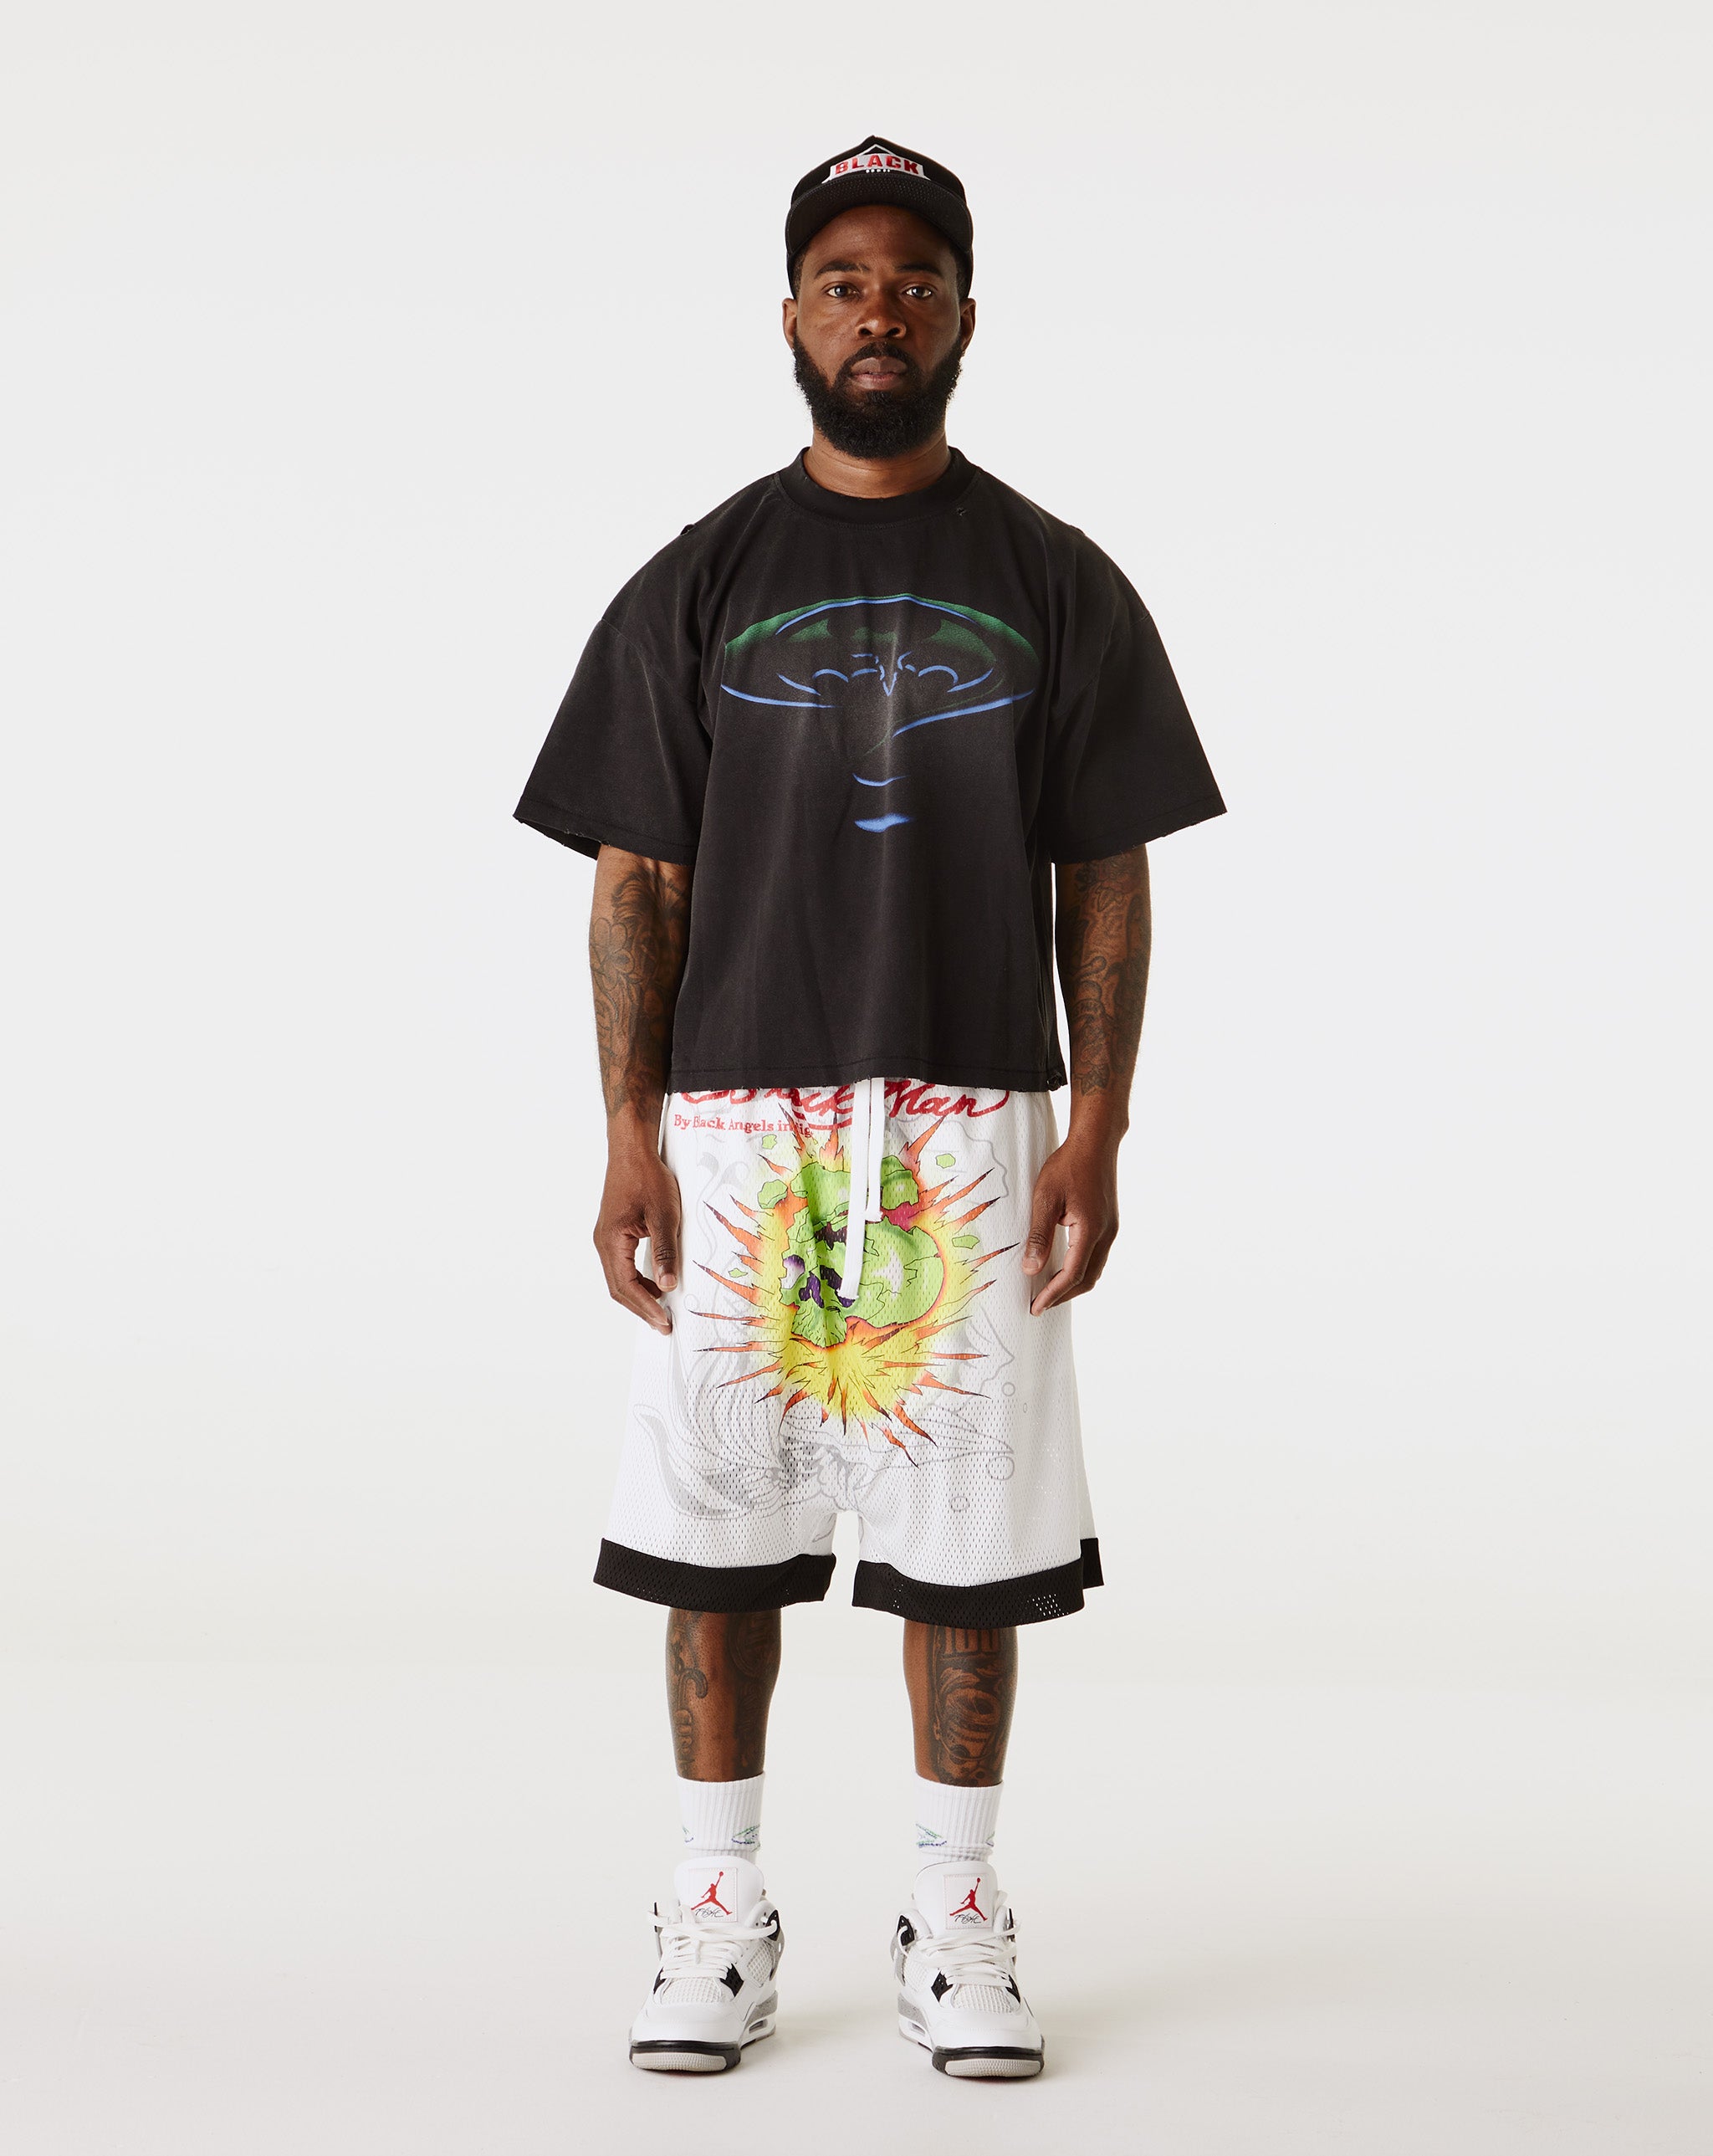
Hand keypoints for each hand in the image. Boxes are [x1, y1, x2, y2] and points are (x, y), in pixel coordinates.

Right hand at [594, 1121, 681, 1334]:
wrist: (632, 1150)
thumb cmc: (647, 1177)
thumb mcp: (664, 1215)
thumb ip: (665, 1252)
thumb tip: (668, 1286)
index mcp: (611, 1241)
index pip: (626, 1286)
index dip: (646, 1307)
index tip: (665, 1322)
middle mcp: (603, 1243)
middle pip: (619, 1288)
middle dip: (642, 1308)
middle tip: (665, 1325)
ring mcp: (606, 1238)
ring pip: (619, 1278)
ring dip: (640, 1295)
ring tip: (663, 1308)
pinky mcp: (614, 1232)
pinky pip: (622, 1265)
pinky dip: (638, 1279)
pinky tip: (656, 1282)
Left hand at [1021, 1129, 1119, 1314]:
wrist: (1095, 1143)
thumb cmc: (1068, 1166)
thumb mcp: (1045, 1199)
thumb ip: (1039, 1236)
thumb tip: (1031, 1269)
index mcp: (1090, 1230)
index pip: (1072, 1275)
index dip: (1053, 1294)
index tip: (1035, 1307)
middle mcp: (1106, 1234)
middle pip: (1087, 1279)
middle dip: (1064, 1295)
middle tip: (1040, 1304)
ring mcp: (1111, 1229)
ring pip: (1094, 1269)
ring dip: (1073, 1284)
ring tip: (1049, 1290)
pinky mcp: (1109, 1223)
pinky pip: (1096, 1256)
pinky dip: (1081, 1269)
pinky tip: (1064, 1266)